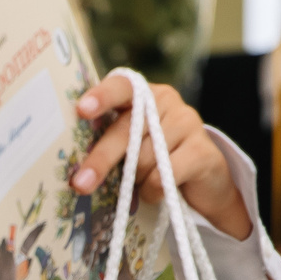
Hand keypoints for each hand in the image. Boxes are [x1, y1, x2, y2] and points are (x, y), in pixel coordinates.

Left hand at [70, 74, 250, 237]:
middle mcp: (166, 100)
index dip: (102, 96)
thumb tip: (74, 163)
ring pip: (143, 160)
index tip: (82, 110)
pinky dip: (153, 192)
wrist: (206, 182)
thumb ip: (111, 140)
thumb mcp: (132, 145)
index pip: (121, 87)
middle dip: (101, 160)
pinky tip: (159, 192)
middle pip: (126, 131)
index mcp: (142, 94)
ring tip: (144, 182)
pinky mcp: (201, 150)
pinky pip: (162, 177)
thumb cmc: (156, 161)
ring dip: (136, 181)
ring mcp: (187, 122)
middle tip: (80, 184)